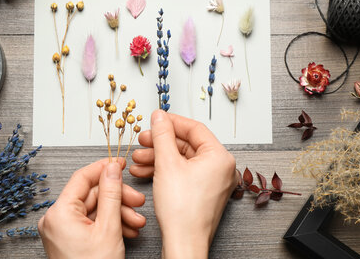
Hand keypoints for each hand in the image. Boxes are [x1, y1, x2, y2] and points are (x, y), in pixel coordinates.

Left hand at [38, 158, 145, 258]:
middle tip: (137, 201)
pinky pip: (92, 223)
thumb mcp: (109, 228)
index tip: (120, 163)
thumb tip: (112, 168)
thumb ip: (111, 193)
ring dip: (118, 212)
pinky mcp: (70, 240)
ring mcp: (62, 230)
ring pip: (95, 209)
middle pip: (91, 195)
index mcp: (59, 213)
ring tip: (136, 222)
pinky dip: (110, 224)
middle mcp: (56, 219)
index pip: (82, 178)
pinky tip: (128, 229)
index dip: (104, 168)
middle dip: (118, 198)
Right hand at [130, 110, 237, 258]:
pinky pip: (183, 174)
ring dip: (158, 158)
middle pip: (186, 145)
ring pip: (182, 160)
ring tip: (138, 160)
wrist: (183, 243)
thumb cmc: (182, 211)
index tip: (155, 120)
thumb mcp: (167, 164)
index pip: (194, 128)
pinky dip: (165, 171)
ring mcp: (212, 182)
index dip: (171, 122)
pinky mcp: (202, 193)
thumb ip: (162, 135)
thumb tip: (159, 116)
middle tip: (143, 141)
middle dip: (160, 143)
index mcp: (220, 157)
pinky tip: (145, 172)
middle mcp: (220, 168)